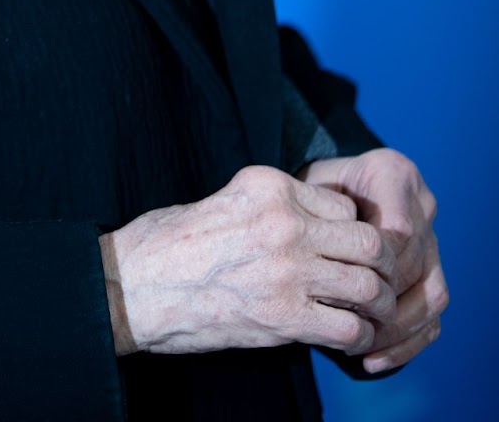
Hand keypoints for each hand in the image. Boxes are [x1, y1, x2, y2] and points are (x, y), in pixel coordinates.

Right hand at [98, 164, 396, 358]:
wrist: (139, 285)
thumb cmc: (176, 242)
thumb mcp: (229, 199)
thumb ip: (276, 207)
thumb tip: (320, 226)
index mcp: (271, 184)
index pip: (344, 205)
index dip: (352, 230)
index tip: (348, 251)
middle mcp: (284, 221)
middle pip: (369, 242)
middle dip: (383, 267)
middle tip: (379, 284)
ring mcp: (287, 269)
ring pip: (369, 285)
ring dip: (379, 306)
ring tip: (371, 315)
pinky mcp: (283, 316)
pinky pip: (348, 327)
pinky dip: (358, 337)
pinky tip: (348, 338)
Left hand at [297, 147, 448, 373]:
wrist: (322, 196)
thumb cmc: (306, 196)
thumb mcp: (302, 191)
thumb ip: (312, 210)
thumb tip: (311, 251)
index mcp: (393, 173)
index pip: (396, 229)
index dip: (370, 264)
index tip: (333, 283)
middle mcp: (422, 202)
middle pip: (412, 264)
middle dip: (379, 298)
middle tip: (343, 319)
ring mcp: (433, 239)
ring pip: (431, 294)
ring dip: (394, 327)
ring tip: (359, 345)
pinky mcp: (432, 272)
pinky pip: (431, 315)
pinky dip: (404, 343)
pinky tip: (371, 359)